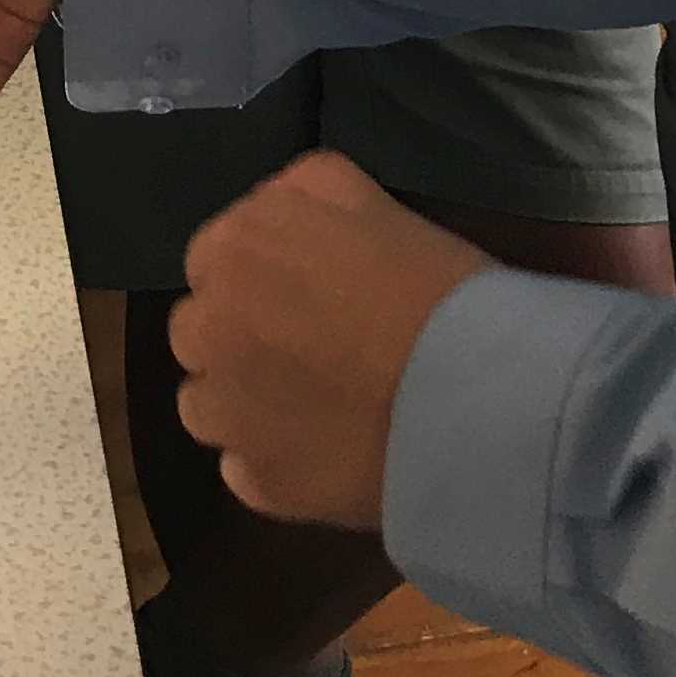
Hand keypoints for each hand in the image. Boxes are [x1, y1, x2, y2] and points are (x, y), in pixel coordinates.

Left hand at [168, 152, 495, 528]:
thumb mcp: (368, 200)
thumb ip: (305, 194)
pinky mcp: (254, 481)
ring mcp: (224, 414)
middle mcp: (207, 330)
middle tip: (314, 346)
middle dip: (242, 334)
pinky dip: (276, 461)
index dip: (262, 273)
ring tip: (317, 407)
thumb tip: (281, 208)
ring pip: (209, 404)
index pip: (215, 257)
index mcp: (232, 251)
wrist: (473, 397)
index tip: (308, 289)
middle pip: (202, 330)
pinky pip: (245, 468)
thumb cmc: (431, 286)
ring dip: (246, 401)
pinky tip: (328, 454)